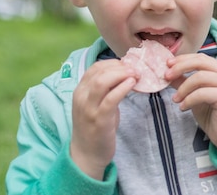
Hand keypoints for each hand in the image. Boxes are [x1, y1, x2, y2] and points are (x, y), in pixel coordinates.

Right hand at [70, 59, 137, 179]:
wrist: (87, 154)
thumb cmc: (95, 127)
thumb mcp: (97, 104)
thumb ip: (107, 89)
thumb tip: (125, 73)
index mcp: (80, 91)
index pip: (95, 67)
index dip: (113, 63)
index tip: (128, 65)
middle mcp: (81, 97)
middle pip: (99, 72)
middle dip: (120, 67)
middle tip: (136, 69)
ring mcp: (89, 108)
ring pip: (102, 82)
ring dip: (121, 75)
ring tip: (136, 75)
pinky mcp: (99, 120)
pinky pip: (111, 99)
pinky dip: (122, 88)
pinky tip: (132, 84)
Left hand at [165, 54, 216, 160]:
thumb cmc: (214, 116)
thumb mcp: (196, 96)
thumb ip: (185, 83)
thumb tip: (168, 73)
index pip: (201, 58)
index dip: (183, 59)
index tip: (167, 64)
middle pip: (200, 62)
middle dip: (180, 67)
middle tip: (166, 76)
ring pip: (199, 77)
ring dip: (183, 87)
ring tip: (176, 99)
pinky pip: (202, 93)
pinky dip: (189, 99)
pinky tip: (183, 107)